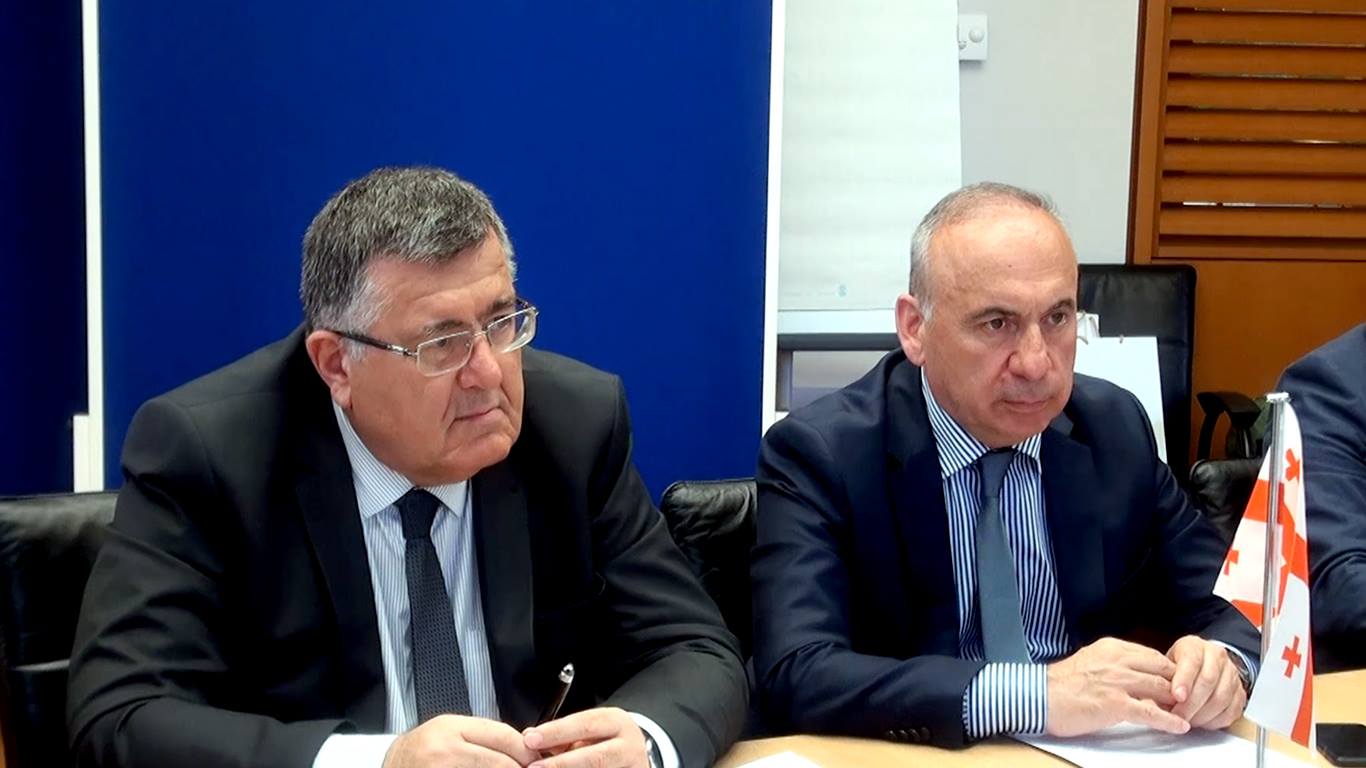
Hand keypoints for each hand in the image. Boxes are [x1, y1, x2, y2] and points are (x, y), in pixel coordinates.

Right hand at [383, 715, 539, 767]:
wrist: (390, 766)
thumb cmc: (420, 752)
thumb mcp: (447, 732)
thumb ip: (480, 736)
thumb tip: (522, 746)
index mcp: (450, 728)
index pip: (501, 734)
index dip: (525, 749)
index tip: (536, 757)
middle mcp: (444, 750)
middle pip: (499, 760)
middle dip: (520, 767)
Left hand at [522, 707, 649, 767]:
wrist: (633, 758)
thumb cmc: (604, 742)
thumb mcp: (589, 731)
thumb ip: (562, 734)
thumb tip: (530, 736)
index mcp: (618, 723)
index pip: (586, 724)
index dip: (557, 732)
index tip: (530, 739)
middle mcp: (630, 747)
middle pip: (595, 757)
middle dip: (561, 764)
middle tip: (533, 767)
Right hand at [1045, 637, 1189, 736]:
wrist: (1039, 696)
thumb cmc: (1061, 684)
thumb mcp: (1091, 661)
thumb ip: (1115, 665)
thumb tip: (1138, 677)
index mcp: (1111, 648)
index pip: (1152, 655)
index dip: (1169, 671)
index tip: (1177, 683)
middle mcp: (1117, 660)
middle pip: (1162, 670)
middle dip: (1179, 685)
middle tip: (1190, 699)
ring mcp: (1117, 681)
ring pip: (1161, 688)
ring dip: (1179, 703)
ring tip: (1190, 713)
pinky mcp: (1115, 704)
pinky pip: (1150, 711)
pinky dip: (1169, 720)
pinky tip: (1180, 726)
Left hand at [1166, 635, 1246, 729]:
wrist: (1202, 664)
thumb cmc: (1179, 666)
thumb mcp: (1165, 664)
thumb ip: (1160, 678)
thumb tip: (1149, 698)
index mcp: (1195, 646)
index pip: (1192, 661)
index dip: (1184, 680)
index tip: (1176, 696)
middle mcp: (1217, 657)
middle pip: (1208, 681)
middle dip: (1191, 703)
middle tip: (1177, 716)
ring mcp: (1231, 675)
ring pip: (1221, 698)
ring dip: (1202, 714)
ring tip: (1186, 722)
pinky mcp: (1240, 693)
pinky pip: (1231, 711)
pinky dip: (1215, 720)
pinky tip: (1201, 722)